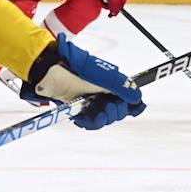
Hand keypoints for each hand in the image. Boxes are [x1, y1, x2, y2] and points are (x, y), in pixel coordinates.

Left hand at [22, 35, 145, 128]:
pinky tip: (87, 118)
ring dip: (104, 119)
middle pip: (117, 112)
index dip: (131, 106)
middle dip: (117, 112)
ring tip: (99, 113)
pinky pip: (89, 123)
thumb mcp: (105, 77)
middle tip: (110, 105)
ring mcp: (90, 102)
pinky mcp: (78, 110)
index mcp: (111, 83)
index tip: (133, 108)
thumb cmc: (78, 68)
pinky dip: (90, 123)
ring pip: (104, 119)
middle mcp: (102, 93)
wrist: (52, 70)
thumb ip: (124, 88)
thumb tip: (139, 100)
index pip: (128, 99)